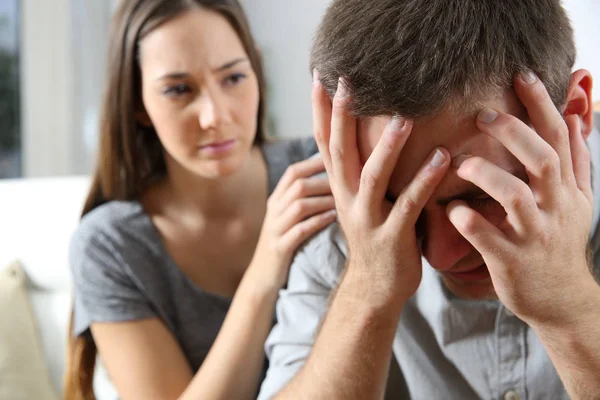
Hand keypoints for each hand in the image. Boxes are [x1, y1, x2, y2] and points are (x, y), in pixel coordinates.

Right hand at [251, 156, 335, 289]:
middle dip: (325, 182)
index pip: (293, 172)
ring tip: (345, 201)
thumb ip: (301, 199)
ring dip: (324, 201)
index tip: (339, 158)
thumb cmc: (283, 244)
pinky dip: (318, 222)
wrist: (262, 278)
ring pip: (299, 205)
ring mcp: (275, 230)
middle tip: (349, 183)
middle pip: (298, 185)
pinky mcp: (280, 248)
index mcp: (276, 200)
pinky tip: (334, 219)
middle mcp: (274, 211)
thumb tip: (331, 177)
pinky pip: (300, 231)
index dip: (315, 162)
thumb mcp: (287, 218)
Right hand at [312, 73, 449, 304]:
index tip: (321, 75)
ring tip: (403, 118)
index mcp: (339, 187)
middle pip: (339, 152)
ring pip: (372, 177)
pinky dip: (423, 180)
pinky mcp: (391, 237)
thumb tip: (375, 130)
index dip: (320, 109)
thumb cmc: (375, 236)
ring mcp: (366, 219)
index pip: (323, 142)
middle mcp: (346, 199)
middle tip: (349, 81)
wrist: (374, 287)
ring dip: (387, 147)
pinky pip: (408, 205)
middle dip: (343, 116)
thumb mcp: (359, 201)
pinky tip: (441, 157)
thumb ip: (362, 169)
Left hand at [447, 71, 594, 326]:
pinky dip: (471, 223)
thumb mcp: (577, 202)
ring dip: (489, 175)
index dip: (541, 105)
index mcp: (567, 189)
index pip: (558, 138)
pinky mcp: (512, 262)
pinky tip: (452, 210)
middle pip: (542, 161)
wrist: (561, 299)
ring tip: (461, 163)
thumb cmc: (560, 242)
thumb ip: (574, 161)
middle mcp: (554, 208)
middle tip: (482, 113)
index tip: (521, 75)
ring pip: (517, 198)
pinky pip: (490, 239)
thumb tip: (573, 118)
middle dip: (514, 133)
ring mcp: (534, 236)